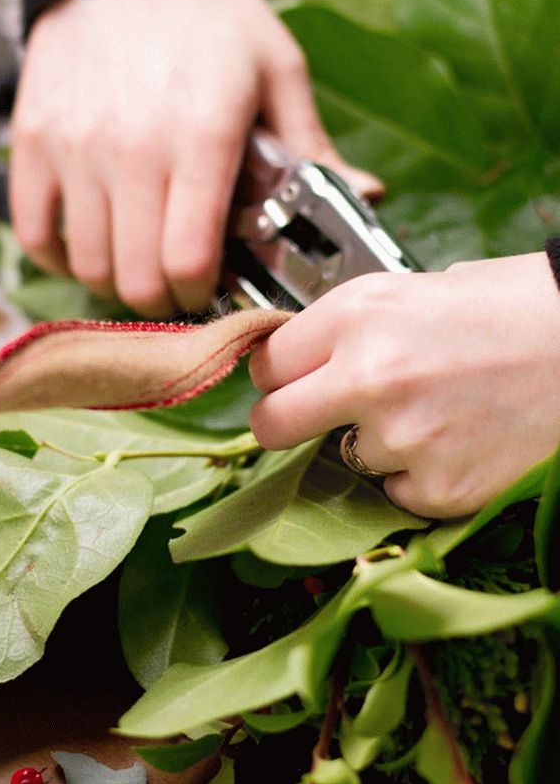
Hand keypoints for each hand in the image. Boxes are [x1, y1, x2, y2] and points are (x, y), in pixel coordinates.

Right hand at [10, 0, 381, 316]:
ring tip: (139, 263)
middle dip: (165, 300)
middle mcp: (131, 149)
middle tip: (178, 285)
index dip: (202, 294)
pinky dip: (60, 256)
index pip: (189, 260)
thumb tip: (367, 197)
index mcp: (203, 137)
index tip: (211, 289)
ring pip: (87, 264)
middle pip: (136, 278)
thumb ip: (314, 148)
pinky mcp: (32, 141)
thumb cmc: (209, 17)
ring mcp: (74, 147)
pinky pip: (33, 232)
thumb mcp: (278, 71)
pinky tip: (89, 245)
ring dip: (116, 282)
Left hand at [248, 252, 559, 517]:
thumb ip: (352, 328)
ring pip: (348, 460)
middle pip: (271, 424)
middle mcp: (369, 376)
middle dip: (287, 423)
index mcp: (359, 313)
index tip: (292, 381)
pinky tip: (462, 440)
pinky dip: (421, 475)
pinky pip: (398, 493)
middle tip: (317, 418)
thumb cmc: (516, 307)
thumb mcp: (418, 290)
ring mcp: (404, 439)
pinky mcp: (440, 488)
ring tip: (439, 411)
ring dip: (378, 444)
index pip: (266, 364)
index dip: (279, 375)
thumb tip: (309, 359)